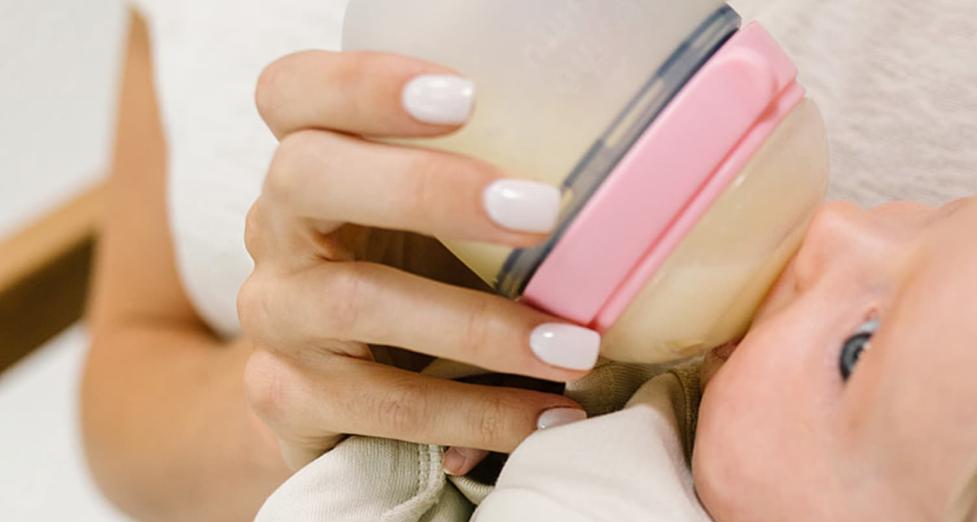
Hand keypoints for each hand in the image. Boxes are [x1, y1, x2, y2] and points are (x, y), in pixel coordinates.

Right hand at [238, 50, 598, 474]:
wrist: (340, 406)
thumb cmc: (414, 286)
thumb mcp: (437, 226)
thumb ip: (481, 192)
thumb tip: (619, 189)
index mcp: (311, 163)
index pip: (295, 93)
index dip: (363, 82)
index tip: (465, 96)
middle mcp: (275, 230)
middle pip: (308, 175)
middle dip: (427, 188)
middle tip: (540, 212)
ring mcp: (275, 316)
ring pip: (354, 300)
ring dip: (478, 326)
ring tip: (573, 349)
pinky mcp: (289, 399)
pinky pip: (384, 406)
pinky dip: (478, 413)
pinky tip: (547, 416)